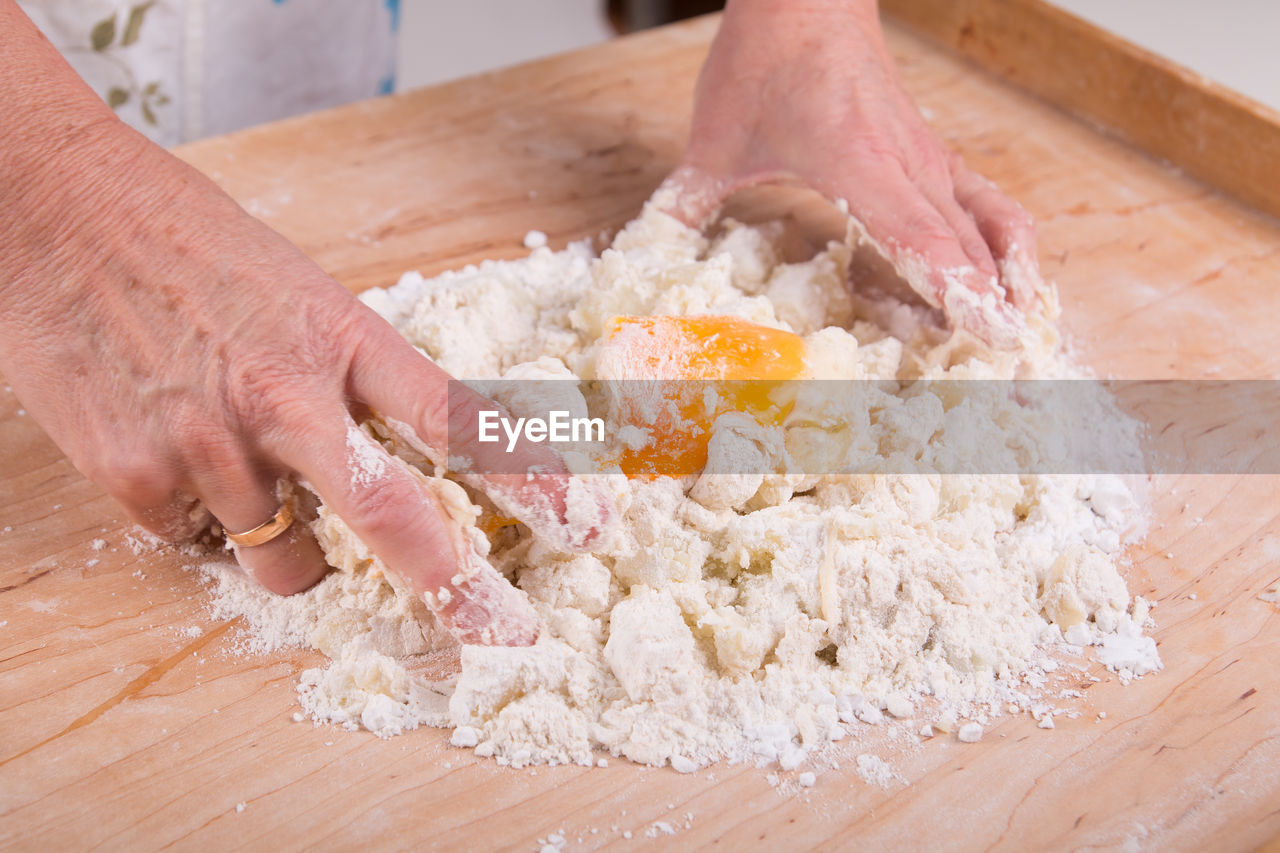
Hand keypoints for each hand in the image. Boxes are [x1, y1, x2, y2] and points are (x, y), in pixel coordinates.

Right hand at [0, 97, 605, 645]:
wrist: (52, 208)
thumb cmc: (185, 239)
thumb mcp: (299, 291)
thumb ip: (351, 374)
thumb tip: (392, 454)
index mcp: (342, 337)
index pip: (459, 422)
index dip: (532, 481)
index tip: (584, 525)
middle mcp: (287, 398)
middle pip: (394, 517)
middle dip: (457, 587)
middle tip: (503, 636)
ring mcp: (210, 444)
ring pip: (288, 562)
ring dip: (297, 552)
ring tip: (258, 483)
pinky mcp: (136, 478)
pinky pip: (199, 544)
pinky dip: (206, 523)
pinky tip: (181, 455)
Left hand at [662, 0, 1039, 345]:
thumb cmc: (765, 62)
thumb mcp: (713, 142)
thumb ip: (684, 205)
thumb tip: (645, 257)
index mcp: (857, 163)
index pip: (921, 239)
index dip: (958, 292)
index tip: (989, 338)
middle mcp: (908, 166)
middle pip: (969, 247)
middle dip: (994, 311)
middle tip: (1010, 374)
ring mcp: (930, 162)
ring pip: (995, 226)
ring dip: (1013, 283)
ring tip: (1021, 340)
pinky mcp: (936, 159)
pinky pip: (990, 208)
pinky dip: (1006, 249)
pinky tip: (1009, 288)